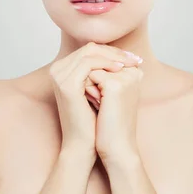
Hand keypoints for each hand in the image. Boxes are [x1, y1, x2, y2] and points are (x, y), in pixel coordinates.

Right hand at [48, 42, 141, 157]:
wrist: (82, 144)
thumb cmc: (92, 120)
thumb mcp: (99, 90)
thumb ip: (104, 72)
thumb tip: (126, 56)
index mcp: (63, 70)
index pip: (90, 50)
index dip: (112, 52)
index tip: (132, 57)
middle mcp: (57, 70)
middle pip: (89, 48)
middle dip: (114, 52)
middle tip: (134, 58)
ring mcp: (59, 76)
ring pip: (89, 52)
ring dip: (112, 56)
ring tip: (130, 63)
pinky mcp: (66, 84)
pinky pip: (88, 63)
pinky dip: (106, 64)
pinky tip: (120, 69)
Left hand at [88, 62, 143, 164]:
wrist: (116, 148)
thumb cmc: (109, 123)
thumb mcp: (107, 94)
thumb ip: (103, 73)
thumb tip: (85, 55)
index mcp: (134, 72)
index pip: (103, 57)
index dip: (93, 74)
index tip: (102, 98)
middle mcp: (133, 71)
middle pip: (97, 59)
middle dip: (90, 77)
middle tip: (99, 102)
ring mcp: (125, 76)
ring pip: (91, 66)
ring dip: (87, 84)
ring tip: (100, 104)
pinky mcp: (115, 85)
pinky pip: (88, 76)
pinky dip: (87, 90)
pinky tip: (96, 106)